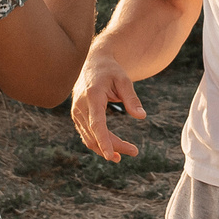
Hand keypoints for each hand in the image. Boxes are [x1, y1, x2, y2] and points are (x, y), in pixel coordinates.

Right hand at [68, 47, 143, 161]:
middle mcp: (81, 106)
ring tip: (125, 154)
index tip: (110, 155)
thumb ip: (132, 98)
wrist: (94, 63)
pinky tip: (111, 149)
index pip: (97, 124)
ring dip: (106, 148)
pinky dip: (97, 143)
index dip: (103, 141)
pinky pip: (86, 134)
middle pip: (95, 134)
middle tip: (134, 152)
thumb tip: (141, 116)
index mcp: (92, 96)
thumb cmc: (111, 71)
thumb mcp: (124, 80)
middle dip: (113, 147)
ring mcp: (77, 112)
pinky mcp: (77, 115)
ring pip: (89, 137)